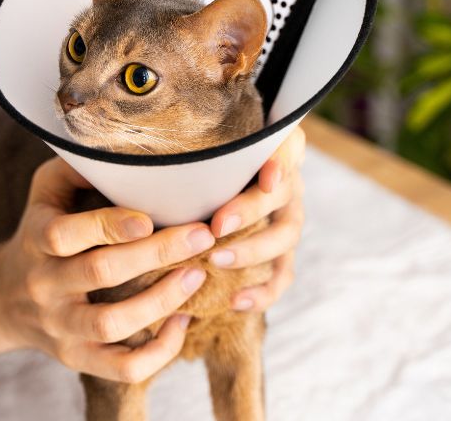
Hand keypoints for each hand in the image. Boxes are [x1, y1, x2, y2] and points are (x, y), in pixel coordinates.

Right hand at [0, 158, 215, 382]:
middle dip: (155, 255)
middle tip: (201, 236)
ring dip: (160, 303)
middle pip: (100, 273)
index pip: (64, 234)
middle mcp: (45, 285)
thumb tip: (122, 144)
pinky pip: (120, 367)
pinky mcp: (77, 358)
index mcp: (36, 238)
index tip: (149, 217)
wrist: (2, 299)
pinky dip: (157, 353)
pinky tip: (183, 323)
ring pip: (110, 325)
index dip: (108, 226)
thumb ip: (76, 167)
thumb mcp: (44, 192)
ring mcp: (60, 327)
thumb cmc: (41, 231)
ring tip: (197, 276)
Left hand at [208, 127, 305, 311]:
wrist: (207, 202)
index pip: (288, 149)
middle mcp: (285, 185)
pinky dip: (262, 291)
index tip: (266, 177)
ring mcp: (286, 220)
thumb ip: (197, 152)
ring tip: (218, 260)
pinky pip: (282, 275)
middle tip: (217, 226)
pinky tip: (235, 300)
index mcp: (272, 153)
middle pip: (284, 194)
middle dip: (250, 211)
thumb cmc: (199, 171)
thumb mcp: (199, 155)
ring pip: (286, 236)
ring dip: (253, 250)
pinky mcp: (281, 255)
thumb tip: (162, 158)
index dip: (282, 162)